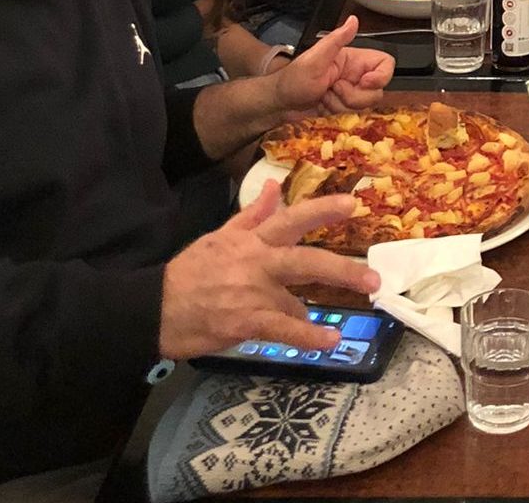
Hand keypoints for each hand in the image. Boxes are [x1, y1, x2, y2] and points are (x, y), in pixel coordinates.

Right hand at [159, 181, 379, 358]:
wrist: (154, 309)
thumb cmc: (189, 273)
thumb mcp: (219, 236)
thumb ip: (252, 214)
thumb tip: (275, 187)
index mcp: (250, 240)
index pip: (291, 218)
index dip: (322, 210)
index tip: (353, 205)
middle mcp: (257, 262)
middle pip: (307, 260)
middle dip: (343, 269)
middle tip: (374, 279)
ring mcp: (252, 293)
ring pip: (297, 300)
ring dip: (312, 315)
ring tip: (326, 328)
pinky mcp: (246, 321)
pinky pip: (284, 330)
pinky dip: (307, 337)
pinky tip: (329, 342)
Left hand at [270, 16, 394, 114]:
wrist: (279, 103)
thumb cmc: (293, 79)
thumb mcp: (315, 58)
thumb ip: (337, 39)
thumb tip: (354, 19)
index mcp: (353, 59)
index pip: (385, 64)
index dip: (381, 76)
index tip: (363, 82)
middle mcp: (356, 74)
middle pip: (377, 90)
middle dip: (355, 96)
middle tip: (333, 89)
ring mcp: (350, 91)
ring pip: (365, 104)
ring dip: (342, 104)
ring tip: (324, 96)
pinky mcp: (344, 105)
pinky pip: (353, 113)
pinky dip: (337, 111)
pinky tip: (323, 104)